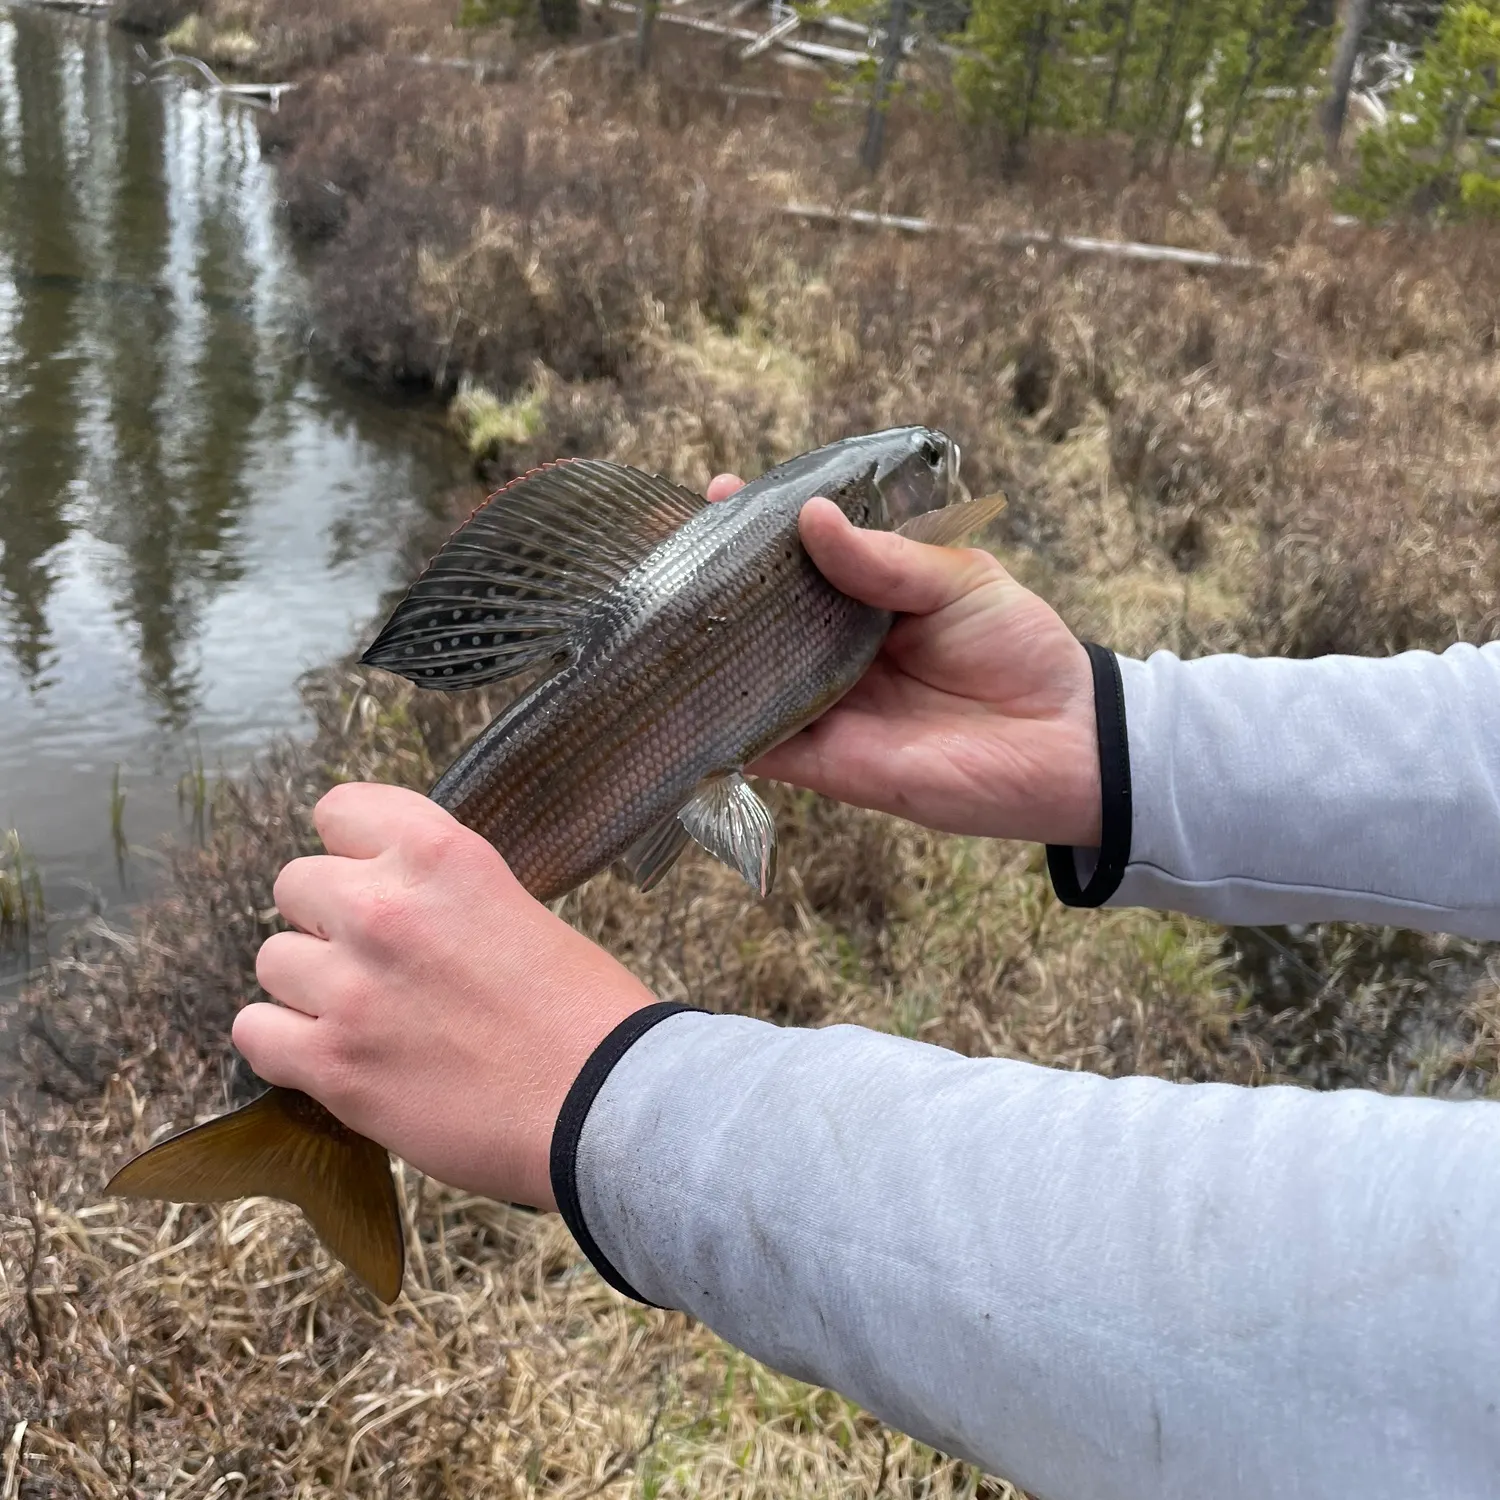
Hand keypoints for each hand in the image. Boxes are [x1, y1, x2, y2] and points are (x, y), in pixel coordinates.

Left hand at [234, 783, 653, 1207]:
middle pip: (295, 885)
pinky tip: (332, 1055)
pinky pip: (255, 1032)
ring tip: (364, 1016)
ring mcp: (352, 987)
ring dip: (309, 986)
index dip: (353, 849)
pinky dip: (285, 1044)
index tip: (372, 877)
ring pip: (272, 961)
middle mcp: (385, 909)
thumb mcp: (516, 905)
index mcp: (441, 854)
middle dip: (329, 921)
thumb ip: (442, 892)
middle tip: (377, 961)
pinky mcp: (333, 1064)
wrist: (605, 1103)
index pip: (339, 810)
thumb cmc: (582, 1011)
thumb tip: (391, 896)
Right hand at [708, 476, 1101, 847]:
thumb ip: (885, 558)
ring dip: (705, 655)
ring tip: (657, 615)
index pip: (796, 557)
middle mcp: (831, 651)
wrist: (1063, 742)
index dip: (756, 527)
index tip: (717, 492)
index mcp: (864, 598)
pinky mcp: (823, 763)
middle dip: (715, 586)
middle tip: (671, 554)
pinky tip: (679, 699)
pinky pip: (760, 746)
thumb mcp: (958, 579)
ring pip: (746, 677)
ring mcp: (823, 707)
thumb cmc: (1019, 649)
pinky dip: (720, 728)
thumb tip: (812, 517)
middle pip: (759, 617)